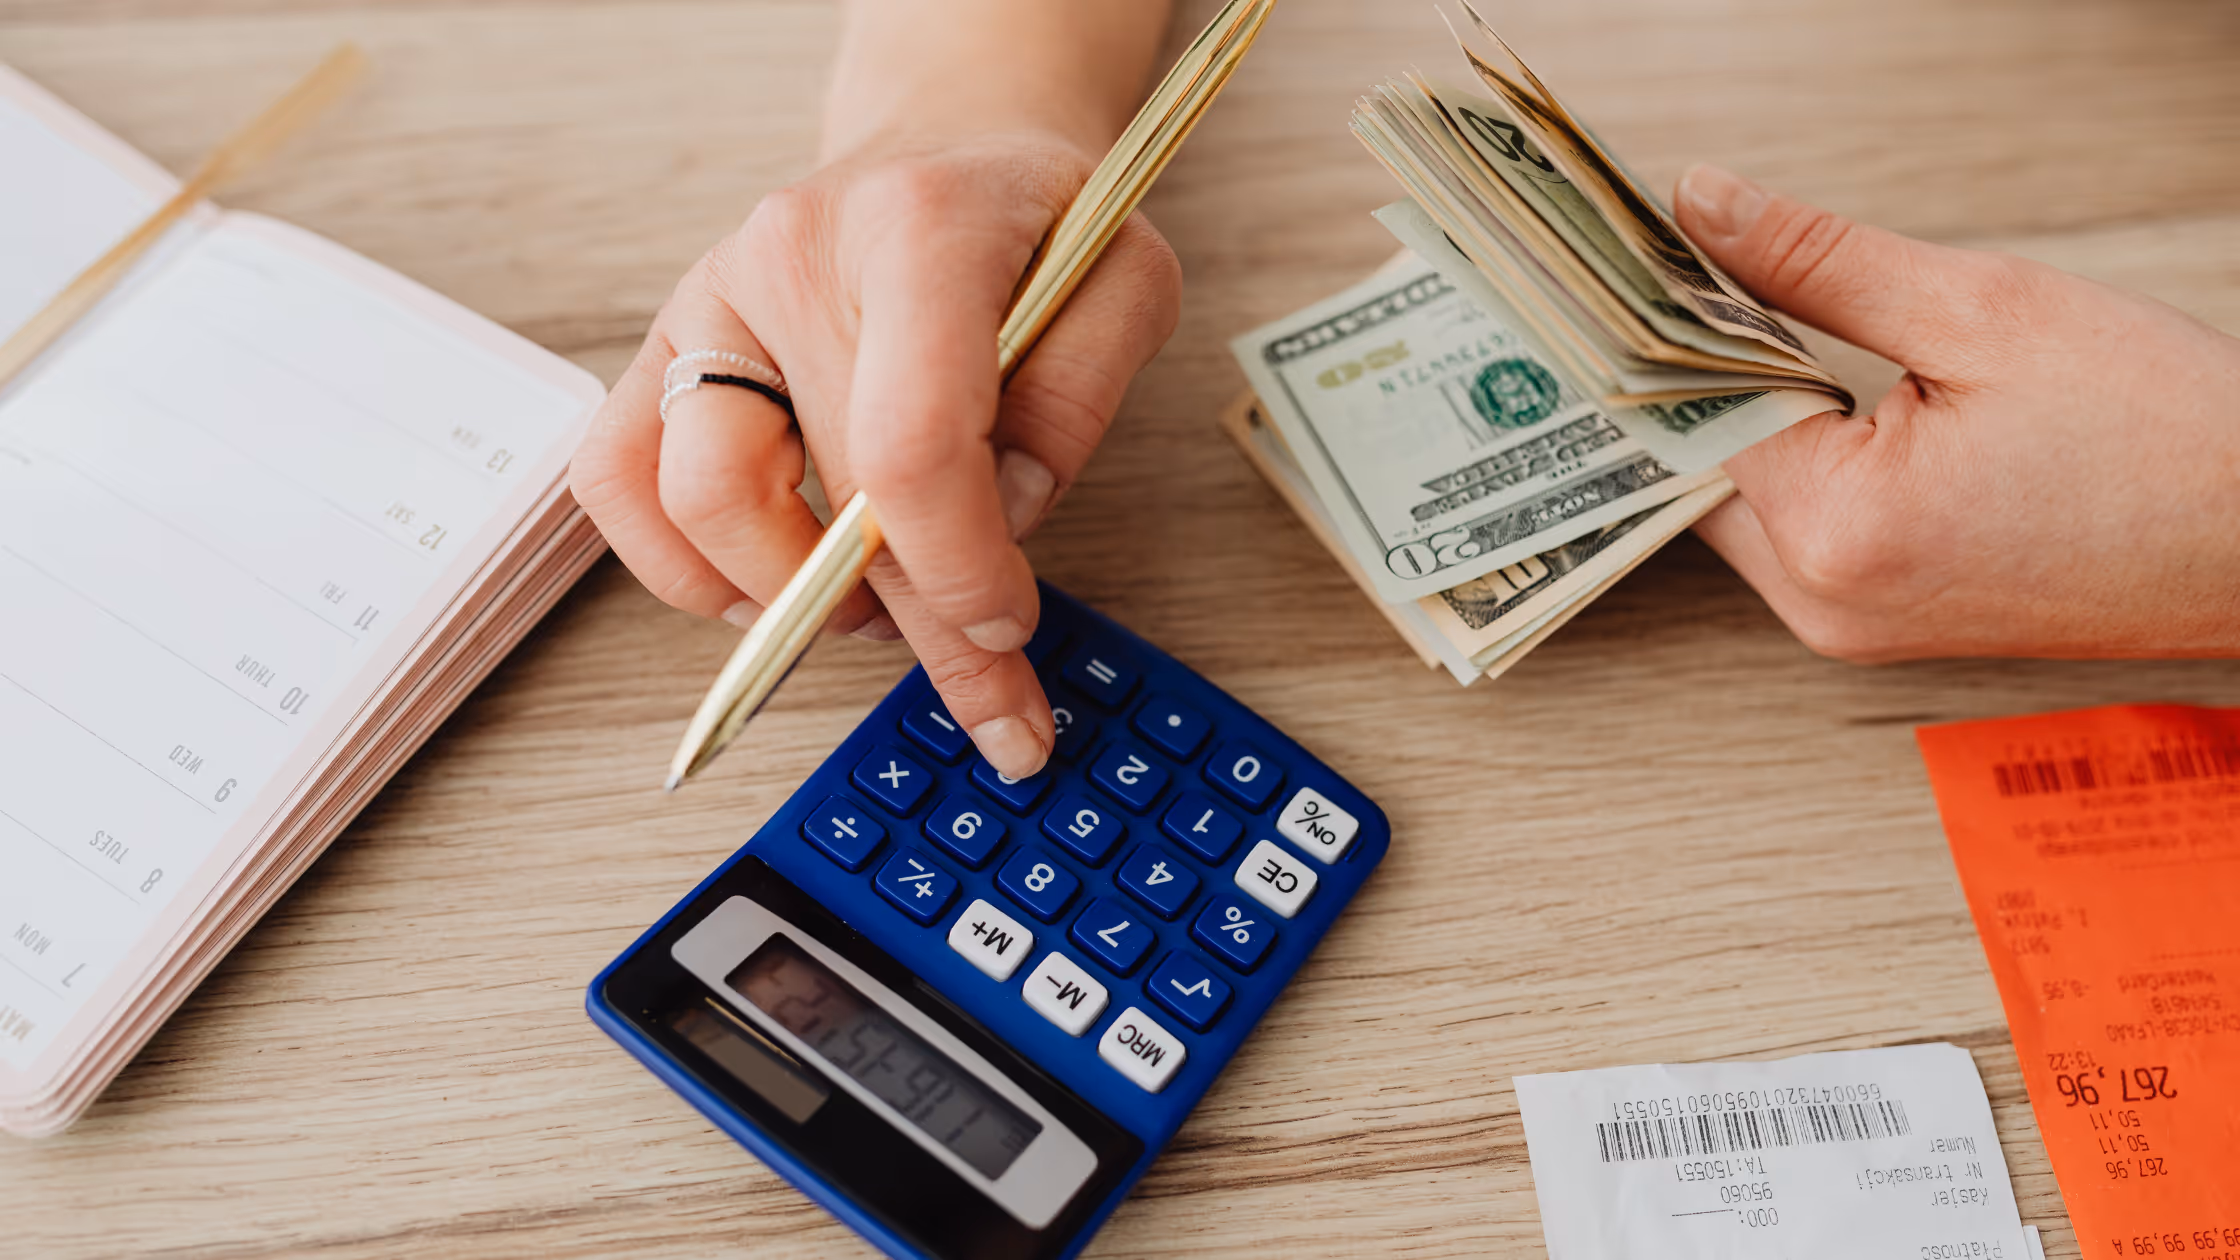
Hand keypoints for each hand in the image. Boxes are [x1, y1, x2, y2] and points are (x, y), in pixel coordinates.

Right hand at [569, 131, 1180, 775]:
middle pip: (826, 496)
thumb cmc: (1035, 223)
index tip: (1006, 626)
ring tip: (876, 603)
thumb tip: (1000, 521)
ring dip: (791, 596)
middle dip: (917, 623)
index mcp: (917, 231)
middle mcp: (790, 257)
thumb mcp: (1125, 283)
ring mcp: (711, 299)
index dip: (958, 568)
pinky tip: (772, 583)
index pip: (912, 440)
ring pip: (698, 503)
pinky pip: (617, 482)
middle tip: (989, 691)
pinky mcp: (665, 345)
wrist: (949, 144)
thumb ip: (1081, 399)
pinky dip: (684, 566)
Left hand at [1674, 164, 2239, 660]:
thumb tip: (1701, 207)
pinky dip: (1794, 460)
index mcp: (1837, 533)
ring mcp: (1845, 626)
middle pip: (1699, 464)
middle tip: (1696, 274)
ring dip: (1749, 413)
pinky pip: (1792, 530)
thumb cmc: (2163, 431)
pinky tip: (1821, 393)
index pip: (1693, 408)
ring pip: (1739, 498)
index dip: (1673, 320)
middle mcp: (1821, 602)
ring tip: (1767, 322)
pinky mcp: (1875, 624)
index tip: (1655, 255)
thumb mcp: (1982, 309)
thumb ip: (1818, 261)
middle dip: (1702, 368)